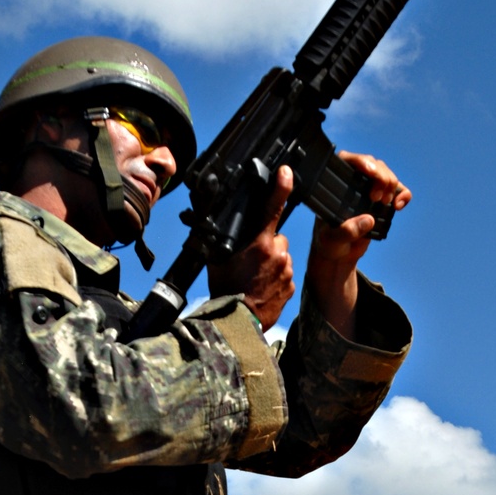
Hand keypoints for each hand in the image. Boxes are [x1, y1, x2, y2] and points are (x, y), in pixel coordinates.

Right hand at [206, 167, 295, 331]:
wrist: (238, 321)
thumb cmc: (224, 290)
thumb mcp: (215, 256)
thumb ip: (219, 233)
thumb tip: (204, 209)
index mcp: (260, 243)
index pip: (273, 207)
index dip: (280, 186)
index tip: (285, 172)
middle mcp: (278, 254)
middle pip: (276, 237)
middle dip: (267, 243)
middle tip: (250, 260)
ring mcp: (287, 270)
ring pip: (281, 256)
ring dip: (271, 261)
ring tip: (254, 277)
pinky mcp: (291, 286)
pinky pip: (285, 274)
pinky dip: (276, 277)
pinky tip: (263, 286)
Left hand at [306, 151, 410, 338]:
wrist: (334, 266)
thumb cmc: (325, 252)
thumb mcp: (331, 245)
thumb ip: (345, 233)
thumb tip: (363, 221)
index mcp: (329, 189)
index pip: (345, 163)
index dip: (361, 164)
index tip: (371, 177)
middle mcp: (346, 187)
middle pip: (369, 166)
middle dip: (381, 175)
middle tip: (383, 192)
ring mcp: (361, 194)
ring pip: (382, 177)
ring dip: (392, 185)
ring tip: (394, 200)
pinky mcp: (375, 205)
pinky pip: (391, 193)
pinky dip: (399, 195)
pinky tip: (401, 202)